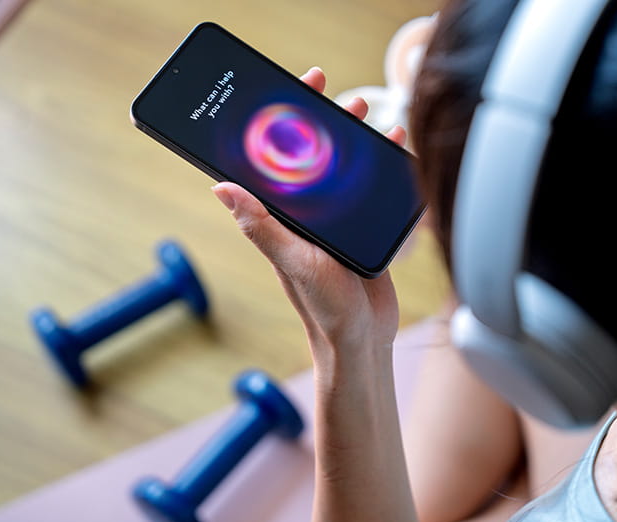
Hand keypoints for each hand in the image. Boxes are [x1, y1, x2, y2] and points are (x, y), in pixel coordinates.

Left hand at [212, 67, 407, 362]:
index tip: (289, 90)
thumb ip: (261, 226)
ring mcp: (336, 218)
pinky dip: (383, 164)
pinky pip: (371, 187)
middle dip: (321, 117)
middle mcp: (306, 212)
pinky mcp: (364, 226)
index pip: (275, 158)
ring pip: (343, 165)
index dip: (280, 121)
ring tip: (367, 112)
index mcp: (282, 215)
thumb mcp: (293, 261)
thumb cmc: (323, 307)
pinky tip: (395, 147)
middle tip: (333, 91)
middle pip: (311, 153)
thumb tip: (221, 187)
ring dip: (353, 136)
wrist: (364, 337)